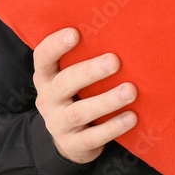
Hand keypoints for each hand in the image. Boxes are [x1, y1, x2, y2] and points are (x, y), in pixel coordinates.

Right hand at [32, 27, 137, 163]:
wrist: (68, 140)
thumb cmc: (78, 94)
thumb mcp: (73, 77)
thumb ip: (84, 58)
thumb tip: (121, 30)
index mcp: (46, 77)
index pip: (42, 58)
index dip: (55, 45)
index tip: (75, 33)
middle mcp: (48, 99)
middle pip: (65, 83)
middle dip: (90, 71)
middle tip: (115, 61)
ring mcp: (58, 123)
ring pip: (79, 112)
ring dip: (106, 100)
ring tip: (131, 91)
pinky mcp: (72, 144)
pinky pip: (93, 137)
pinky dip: (113, 127)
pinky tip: (132, 117)